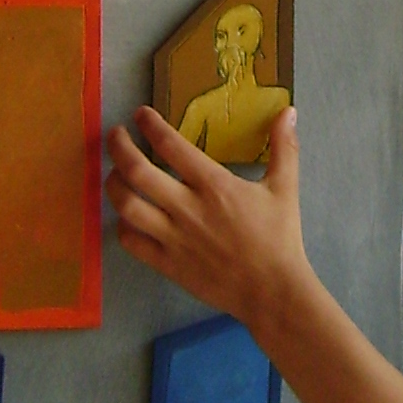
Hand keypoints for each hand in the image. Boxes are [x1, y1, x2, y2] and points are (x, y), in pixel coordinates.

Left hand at [106, 103, 310, 339]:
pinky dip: (122, 225)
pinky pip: (131, 241)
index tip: (141, 115)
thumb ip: (283, 148)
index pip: (170, 145)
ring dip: (113, 184)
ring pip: (126, 205)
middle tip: (115, 135)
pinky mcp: (167, 264)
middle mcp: (187, 207)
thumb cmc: (279, 238)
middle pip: (136, 171)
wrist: (271, 291)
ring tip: (114, 173)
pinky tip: (127, 216)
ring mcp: (173, 237)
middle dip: (118, 147)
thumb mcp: (285, 188)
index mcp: (214, 185)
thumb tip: (288, 111)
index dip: (150, 125)